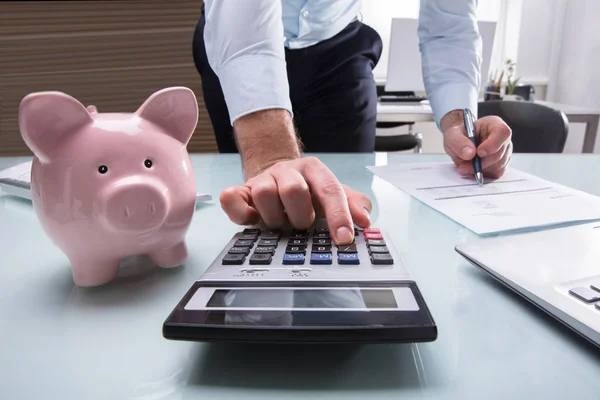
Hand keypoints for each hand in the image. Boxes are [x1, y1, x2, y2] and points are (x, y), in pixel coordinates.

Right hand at [219, 156, 371, 244]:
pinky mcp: (240, 191)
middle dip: (300, 216)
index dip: (338, 215)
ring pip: (264, 194)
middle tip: (301, 225)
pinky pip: (231, 198)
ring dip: (274, 218)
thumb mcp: (333, 195)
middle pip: (294, 190)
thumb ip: (354, 204)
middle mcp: (286, 171)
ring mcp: (261, 180)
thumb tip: (365, 221)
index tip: (342, 239)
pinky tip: (252, 220)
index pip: (329, 190)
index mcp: (313, 170)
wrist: (275, 176)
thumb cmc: (307, 191)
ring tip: (280, 223)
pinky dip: (240, 213)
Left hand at [442, 113, 512, 178]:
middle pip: (500, 153)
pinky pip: (496, 173)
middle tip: (464, 166)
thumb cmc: (459, 136)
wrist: (459, 144)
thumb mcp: (452, 135)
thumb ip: (459, 143)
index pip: (502, 132)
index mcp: (493, 124)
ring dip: (480, 170)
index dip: (493, 144)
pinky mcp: (501, 164)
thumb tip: (470, 154)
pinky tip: (472, 170)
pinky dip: (483, 174)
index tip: (479, 153)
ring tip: (464, 167)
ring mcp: (504, 152)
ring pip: (499, 165)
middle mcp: (502, 138)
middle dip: (481, 163)